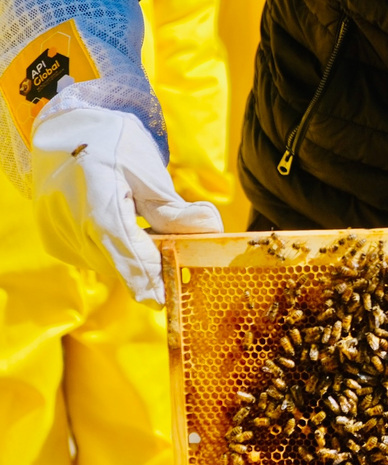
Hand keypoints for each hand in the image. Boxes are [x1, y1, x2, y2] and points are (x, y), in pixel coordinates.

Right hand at [32, 108, 223, 307]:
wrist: (60, 128)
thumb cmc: (109, 142)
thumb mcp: (147, 170)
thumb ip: (175, 210)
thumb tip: (212, 231)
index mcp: (99, 205)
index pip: (132, 258)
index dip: (155, 281)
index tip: (174, 298)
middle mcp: (74, 229)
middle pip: (126, 266)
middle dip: (156, 265)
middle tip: (182, 252)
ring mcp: (62, 238)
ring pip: (114, 265)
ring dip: (139, 257)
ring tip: (149, 227)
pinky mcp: (59, 243)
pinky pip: (100, 257)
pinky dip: (122, 251)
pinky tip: (129, 227)